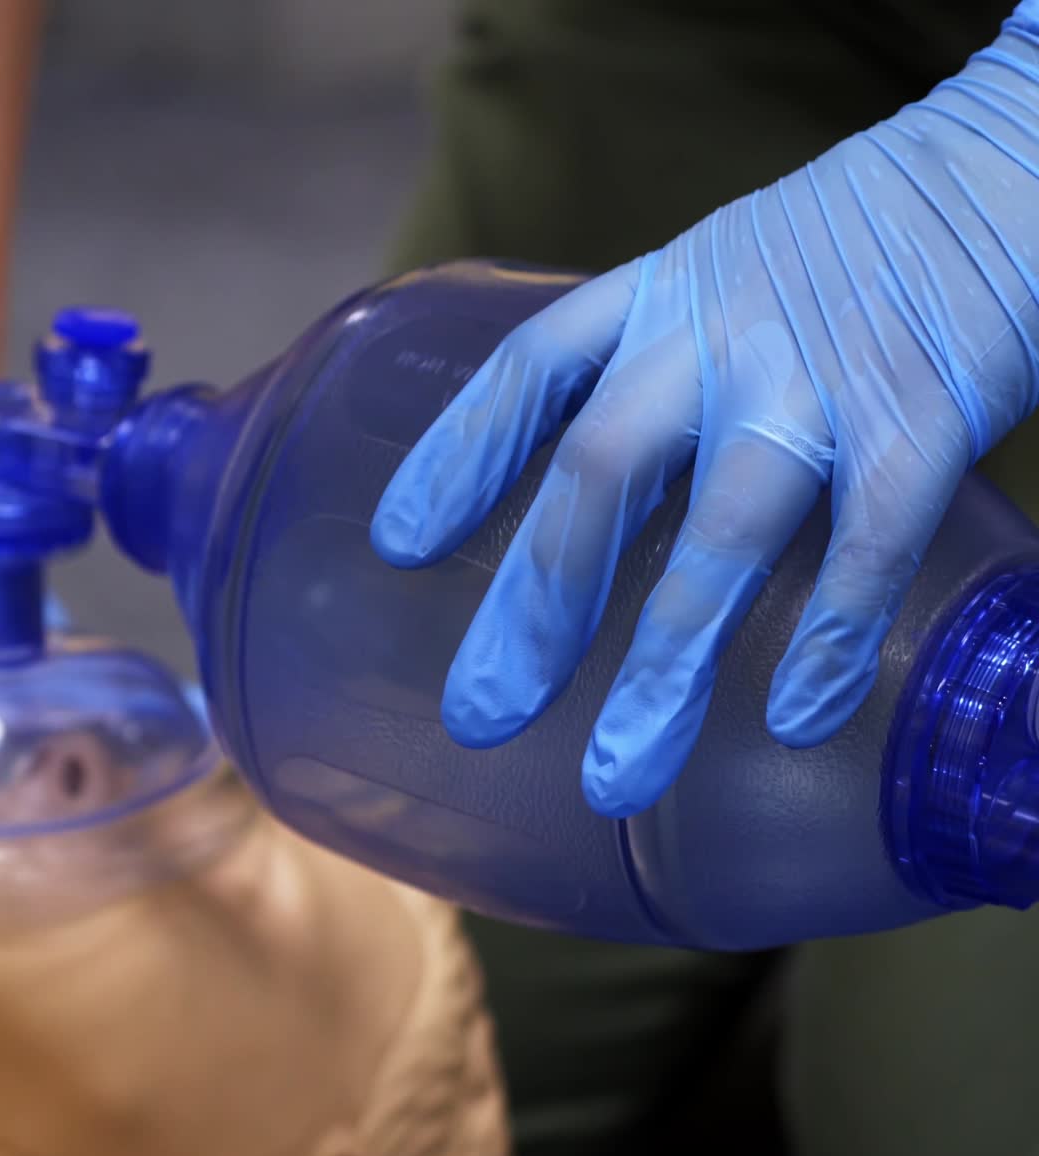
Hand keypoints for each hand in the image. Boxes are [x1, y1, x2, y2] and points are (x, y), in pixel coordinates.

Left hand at [373, 3, 1038, 816]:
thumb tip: (608, 493)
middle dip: (533, 607)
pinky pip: (863, 549)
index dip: (455, 458)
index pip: (527, 373)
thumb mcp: (725, 271)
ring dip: (662, 666)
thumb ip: (663, 366)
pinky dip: (830, 638)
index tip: (398, 545)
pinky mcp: (921, 416)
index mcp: (658, 294)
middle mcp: (715, 334)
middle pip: (596, 477)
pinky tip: (792, 719)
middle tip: (481, 715)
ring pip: (718, 538)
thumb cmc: (858, 238)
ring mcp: (814, 379)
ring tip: (616, 774)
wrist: (1005, 161)